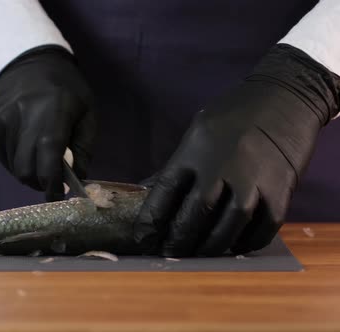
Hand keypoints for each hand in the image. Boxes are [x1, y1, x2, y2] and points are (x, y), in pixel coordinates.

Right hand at [0, 45, 95, 200]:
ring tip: (41, 159)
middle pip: (26, 169)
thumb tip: (77, 179)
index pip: (48, 160)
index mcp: (52, 114)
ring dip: (29, 171)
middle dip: (40, 182)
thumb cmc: (66, 89)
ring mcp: (3, 122)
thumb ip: (84, 148)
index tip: (59, 195)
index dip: (53, 184)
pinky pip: (3, 157)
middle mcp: (23, 118)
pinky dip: (16, 162)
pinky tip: (27, 150)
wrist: (28, 61)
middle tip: (53, 180)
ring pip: (13, 167)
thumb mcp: (86, 113)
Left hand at [134, 44, 339, 256]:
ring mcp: (252, 180)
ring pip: (227, 226)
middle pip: (194, 214)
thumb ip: (177, 165)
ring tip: (198, 256)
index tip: (142, 238)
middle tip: (169, 253)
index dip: (151, 220)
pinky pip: (262, 227)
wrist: (284, 98)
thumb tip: (149, 193)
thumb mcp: (197, 133)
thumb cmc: (233, 115)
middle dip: (178, 239)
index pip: (164, 192)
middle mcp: (220, 168)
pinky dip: (246, 243)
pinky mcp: (279, 190)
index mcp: (193, 152)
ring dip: (210, 246)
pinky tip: (234, 248)